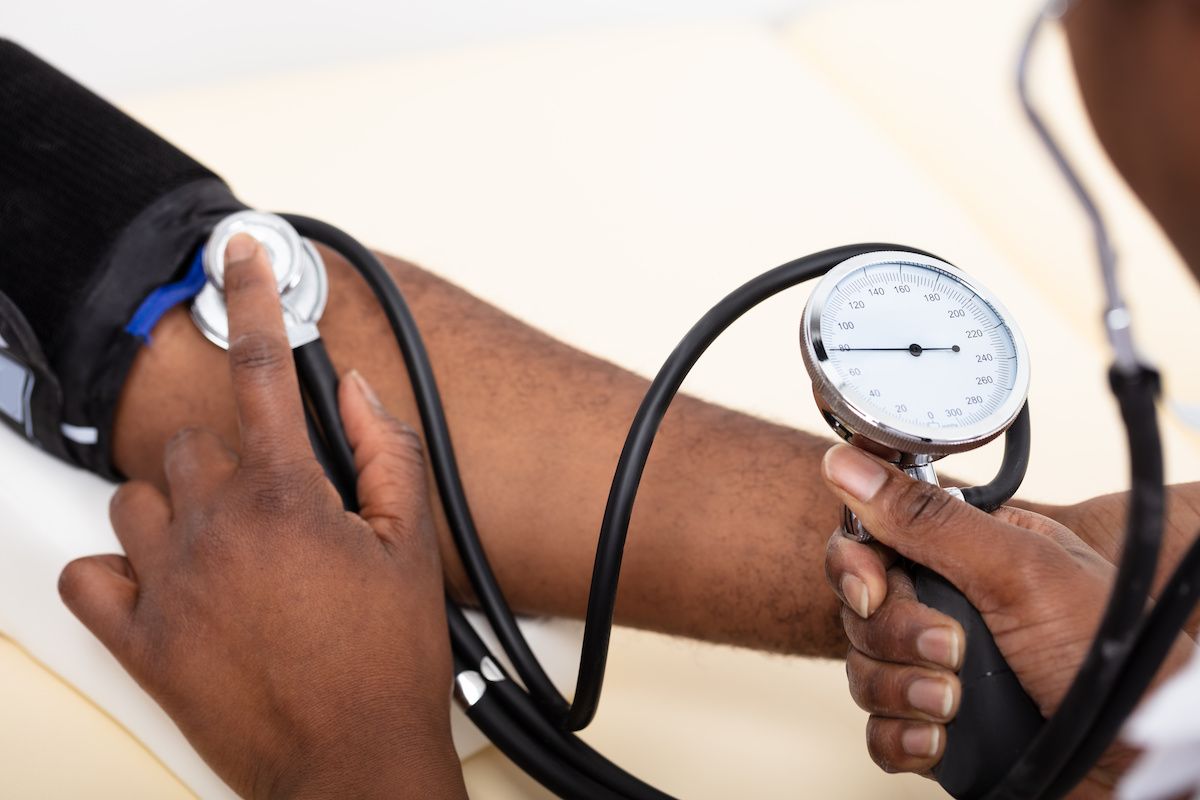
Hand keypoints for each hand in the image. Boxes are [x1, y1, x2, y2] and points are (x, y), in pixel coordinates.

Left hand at [58, 235, 465, 799]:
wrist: (352, 764)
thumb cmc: (387, 662)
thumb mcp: (412, 544)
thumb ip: (385, 450)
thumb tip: (354, 388)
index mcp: (286, 498)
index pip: (261, 370)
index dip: (251, 299)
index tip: (238, 256)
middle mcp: (216, 530)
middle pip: (191, 442)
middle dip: (231, 456)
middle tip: (274, 502)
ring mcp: (169, 585)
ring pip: (138, 499)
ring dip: (178, 507)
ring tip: (226, 547)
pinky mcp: (140, 641)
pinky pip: (90, 576)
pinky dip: (118, 568)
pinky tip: (163, 580)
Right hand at [820, 444, 1193, 793]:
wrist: (1141, 760)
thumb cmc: (1111, 659)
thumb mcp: (1019, 571)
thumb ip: (929, 519)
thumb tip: (848, 464)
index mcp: (968, 553)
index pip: (874, 542)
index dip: (859, 567)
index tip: (873, 591)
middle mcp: (949, 608)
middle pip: (863, 610)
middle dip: (896, 638)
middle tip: (951, 651)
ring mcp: (938, 669)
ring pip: (863, 670)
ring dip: (901, 691)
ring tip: (953, 704)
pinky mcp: (937, 726)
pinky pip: (878, 730)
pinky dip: (901, 738)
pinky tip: (938, 741)